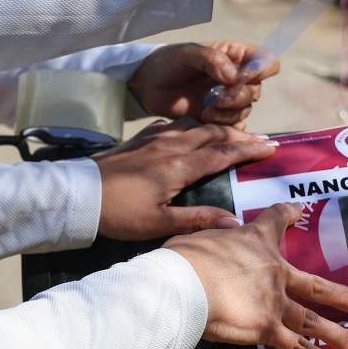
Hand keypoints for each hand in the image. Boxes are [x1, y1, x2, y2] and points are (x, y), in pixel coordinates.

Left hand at [93, 119, 274, 239]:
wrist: (77, 194)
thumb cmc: (117, 213)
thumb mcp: (158, 223)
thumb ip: (197, 220)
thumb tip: (234, 223)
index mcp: (178, 166)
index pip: (222, 152)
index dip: (248, 148)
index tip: (270, 146)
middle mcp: (169, 146)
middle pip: (212, 132)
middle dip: (238, 134)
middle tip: (259, 139)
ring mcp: (152, 139)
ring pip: (193, 125)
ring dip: (214, 127)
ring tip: (229, 133)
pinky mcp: (138, 139)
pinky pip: (172, 125)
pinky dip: (189, 125)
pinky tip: (189, 131)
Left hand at [127, 41, 281, 127]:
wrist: (148, 85)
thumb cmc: (168, 62)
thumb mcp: (188, 53)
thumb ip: (212, 59)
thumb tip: (234, 76)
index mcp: (236, 56)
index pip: (267, 61)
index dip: (261, 70)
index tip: (240, 77)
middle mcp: (237, 78)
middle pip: (256, 91)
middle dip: (238, 97)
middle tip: (216, 99)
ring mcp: (228, 99)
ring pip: (245, 110)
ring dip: (228, 114)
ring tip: (205, 111)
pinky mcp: (218, 119)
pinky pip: (234, 128)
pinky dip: (224, 127)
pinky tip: (204, 119)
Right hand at [165, 203, 347, 348]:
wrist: (184, 283)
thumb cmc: (183, 259)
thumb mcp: (197, 233)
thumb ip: (213, 232)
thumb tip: (223, 230)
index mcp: (254, 240)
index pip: (276, 220)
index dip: (288, 214)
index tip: (298, 211)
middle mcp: (274, 272)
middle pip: (314, 284)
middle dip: (339, 294)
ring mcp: (274, 302)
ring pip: (313, 320)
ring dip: (337, 333)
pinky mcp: (267, 328)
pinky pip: (297, 347)